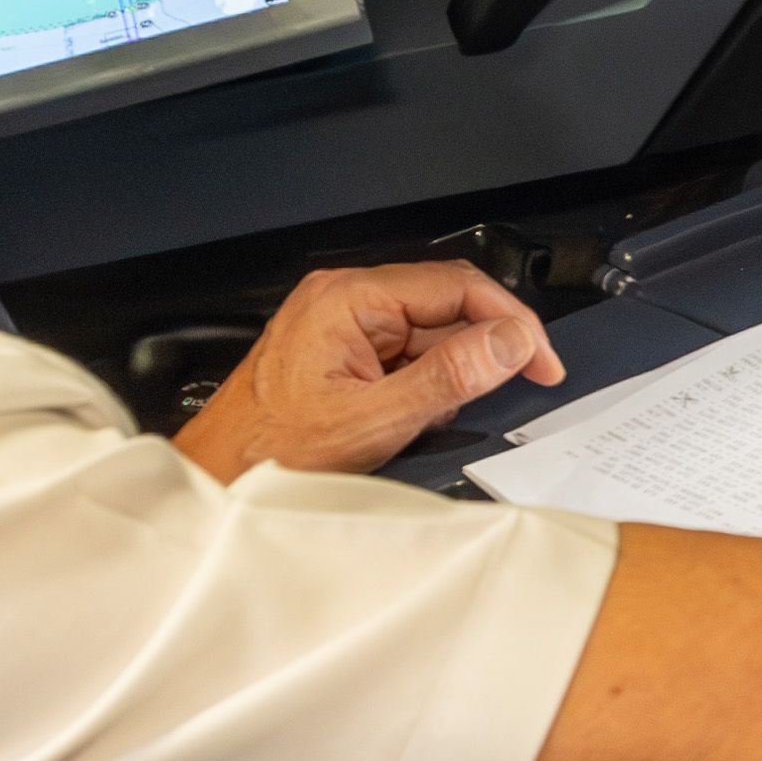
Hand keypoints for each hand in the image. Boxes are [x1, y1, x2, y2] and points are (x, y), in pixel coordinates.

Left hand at [172, 261, 564, 480]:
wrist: (220, 475)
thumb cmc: (271, 449)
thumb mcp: (375, 419)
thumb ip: (449, 377)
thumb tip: (508, 342)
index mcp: (348, 298)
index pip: (456, 286)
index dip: (511, 321)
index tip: (541, 359)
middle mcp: (343, 298)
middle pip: (446, 305)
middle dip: (484, 348)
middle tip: (520, 383)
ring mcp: (342, 323)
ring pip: (428, 332)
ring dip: (450, 372)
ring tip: (432, 416)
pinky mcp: (341, 349)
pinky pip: (404, 353)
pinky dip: (423, 384)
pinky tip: (410, 416)